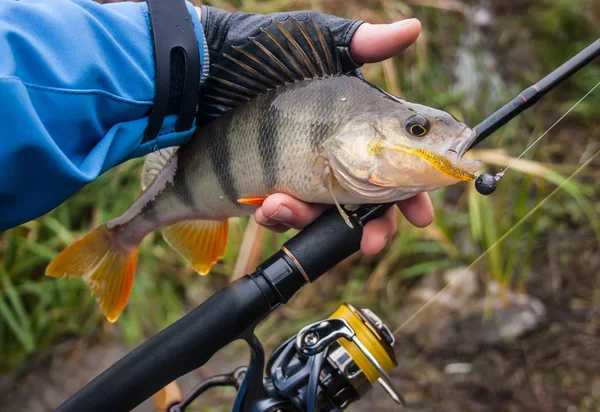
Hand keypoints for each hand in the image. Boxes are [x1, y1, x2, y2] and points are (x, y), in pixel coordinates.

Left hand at [254, 19, 433, 254]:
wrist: (197, 72)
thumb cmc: (257, 50)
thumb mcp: (312, 40)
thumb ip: (363, 43)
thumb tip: (414, 27)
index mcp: (352, 126)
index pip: (393, 165)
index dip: (411, 193)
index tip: (420, 216)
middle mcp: (331, 153)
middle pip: (365, 202)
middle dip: (372, 228)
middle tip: (371, 244)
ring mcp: (299, 173)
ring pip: (321, 215)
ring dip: (306, 219)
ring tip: (278, 203)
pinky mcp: (268, 187)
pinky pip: (281, 215)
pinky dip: (275, 215)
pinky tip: (262, 204)